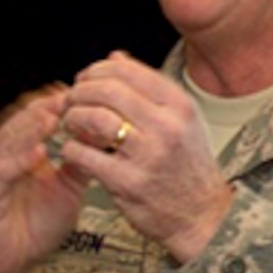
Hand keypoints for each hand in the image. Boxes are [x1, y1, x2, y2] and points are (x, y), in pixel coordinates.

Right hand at [0, 84, 86, 272]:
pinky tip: (37, 153)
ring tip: (53, 115)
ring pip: (7, 141)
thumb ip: (82, 160)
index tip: (85, 91)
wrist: (11, 263)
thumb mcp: (68, 188)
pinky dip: (17, 160)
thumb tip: (105, 133)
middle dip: (46, 107)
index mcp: (17, 149)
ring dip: (30, 128)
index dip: (58, 102)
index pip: (36, 115)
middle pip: (20, 121)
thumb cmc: (36, 225)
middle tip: (70, 95)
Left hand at [59, 52, 233, 262]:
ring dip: (72, 117)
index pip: (128, 71)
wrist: (203, 215)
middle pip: (108, 90)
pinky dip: (70, 148)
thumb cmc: (190, 168)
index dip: (98, 70)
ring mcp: (148, 155)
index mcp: (179, 106)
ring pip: (94, 118)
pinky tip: (73, 149)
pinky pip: (84, 154)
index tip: (86, 79)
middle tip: (71, 100)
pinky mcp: (128, 182)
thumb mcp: (183, 121)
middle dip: (80, 91)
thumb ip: (150, 89)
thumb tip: (116, 57)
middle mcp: (167, 126)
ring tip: (70, 123)